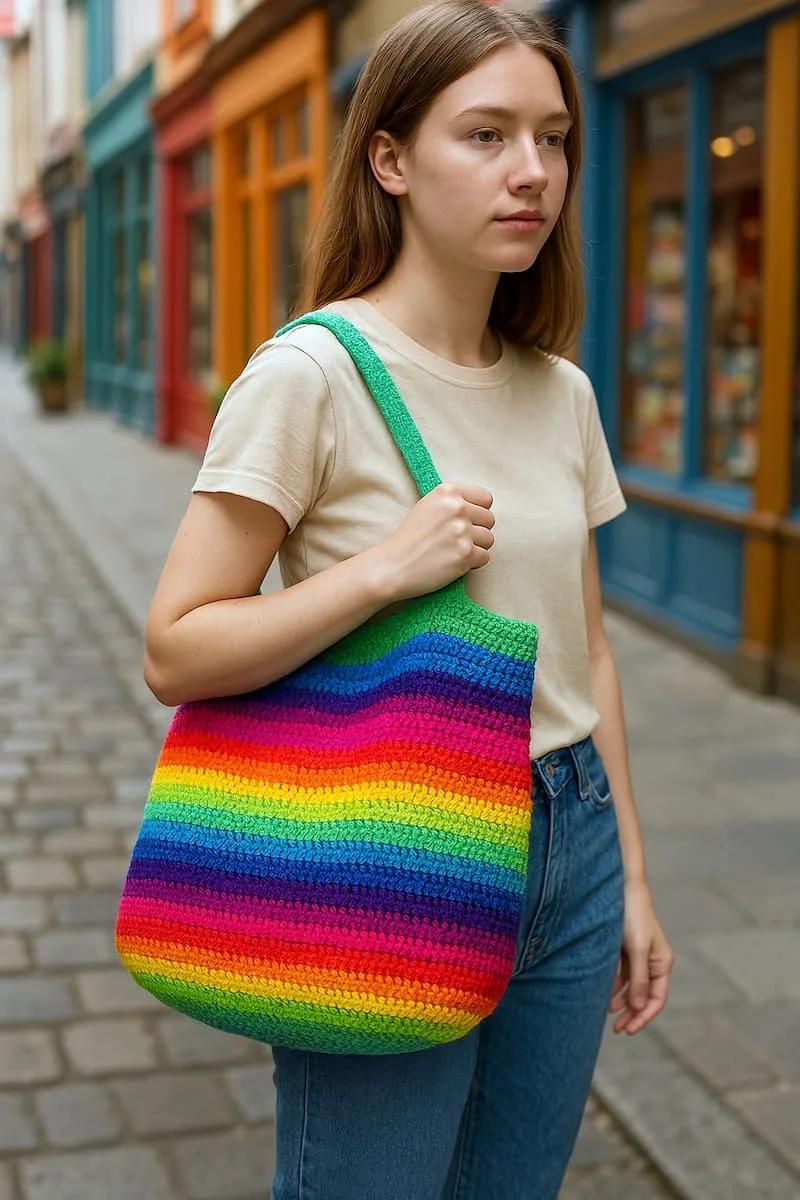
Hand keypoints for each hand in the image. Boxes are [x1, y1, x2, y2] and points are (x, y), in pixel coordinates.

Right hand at [379, 482, 494, 601]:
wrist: (393, 565)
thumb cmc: (409, 539)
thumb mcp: (427, 507)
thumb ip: (452, 503)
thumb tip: (480, 509)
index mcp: (448, 491)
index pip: (486, 498)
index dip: (478, 512)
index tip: (467, 522)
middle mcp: (457, 507)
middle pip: (490, 519)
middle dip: (477, 532)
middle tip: (456, 541)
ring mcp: (462, 530)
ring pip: (489, 539)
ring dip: (476, 548)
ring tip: (453, 552)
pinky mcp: (466, 553)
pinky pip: (484, 557)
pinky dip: (472, 564)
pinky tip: (453, 563)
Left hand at [610, 880, 674, 1034]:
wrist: (621, 888)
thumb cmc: (632, 916)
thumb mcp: (637, 949)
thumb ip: (639, 979)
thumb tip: (640, 1008)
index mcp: (662, 963)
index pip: (656, 999)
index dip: (644, 1017)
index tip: (629, 1029)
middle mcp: (653, 962)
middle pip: (644, 996)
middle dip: (632, 1013)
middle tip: (617, 1029)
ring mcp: (639, 956)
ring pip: (632, 987)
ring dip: (622, 1001)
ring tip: (608, 1013)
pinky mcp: (625, 949)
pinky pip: (622, 975)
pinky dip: (615, 986)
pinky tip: (604, 994)